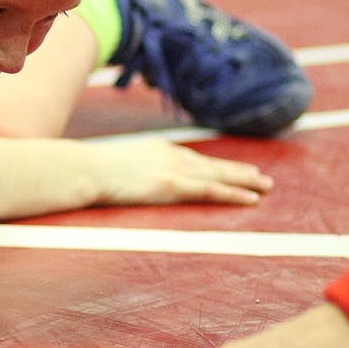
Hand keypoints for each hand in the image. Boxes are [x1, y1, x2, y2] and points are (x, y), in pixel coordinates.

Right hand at [92, 139, 271, 205]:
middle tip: (262, 177)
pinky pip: (210, 189)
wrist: (82, 169)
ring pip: (218, 174)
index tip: (231, 168)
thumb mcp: (109, 166)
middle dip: (238, 170)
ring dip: (244, 181)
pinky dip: (232, 193)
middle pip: (211, 163)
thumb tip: (119, 180)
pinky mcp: (171, 184)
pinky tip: (250, 199)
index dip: (214, 164)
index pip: (192, 157)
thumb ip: (124, 171)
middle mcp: (169, 154)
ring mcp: (172, 168)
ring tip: (266, 187)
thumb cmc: (86, 170)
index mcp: (155, 148)